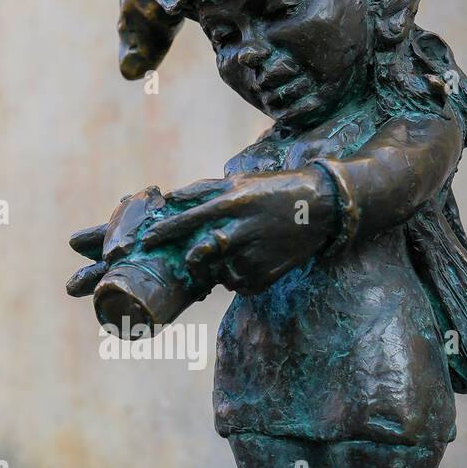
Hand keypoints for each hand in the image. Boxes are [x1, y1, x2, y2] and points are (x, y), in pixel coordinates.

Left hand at [141, 169, 336, 292]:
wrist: (320, 207)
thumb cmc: (273, 191)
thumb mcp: (240, 182)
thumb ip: (203, 191)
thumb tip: (169, 197)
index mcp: (232, 203)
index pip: (188, 221)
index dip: (164, 233)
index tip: (146, 241)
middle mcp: (241, 230)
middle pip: (200, 254)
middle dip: (193, 259)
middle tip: (197, 257)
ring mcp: (254, 256)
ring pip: (217, 273)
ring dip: (219, 267)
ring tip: (240, 250)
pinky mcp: (265, 276)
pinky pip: (237, 285)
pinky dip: (238, 277)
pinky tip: (255, 259)